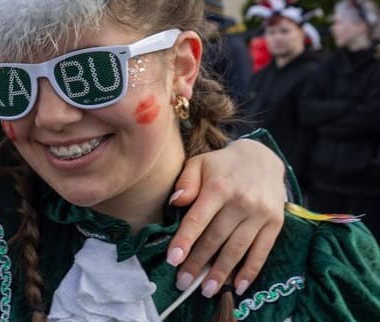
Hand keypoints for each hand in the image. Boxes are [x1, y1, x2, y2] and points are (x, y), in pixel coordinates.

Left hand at [166, 138, 285, 297]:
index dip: (185, 241)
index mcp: (219, 187)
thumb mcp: (199, 163)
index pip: (198, 219)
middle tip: (183, 282)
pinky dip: (250, 271)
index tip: (172, 260)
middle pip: (216, 238)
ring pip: (237, 248)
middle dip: (198, 263)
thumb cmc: (222, 165)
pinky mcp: (275, 223)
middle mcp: (241, 202)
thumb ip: (186, 182)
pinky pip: (261, 251)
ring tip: (206, 290)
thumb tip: (176, 202)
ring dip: (221, 272)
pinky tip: (237, 286)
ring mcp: (260, 214)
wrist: (262, 158)